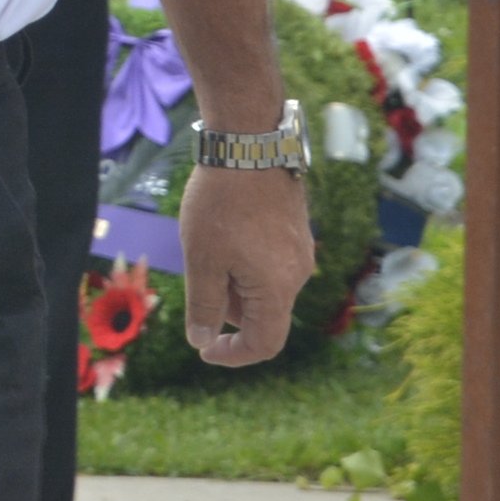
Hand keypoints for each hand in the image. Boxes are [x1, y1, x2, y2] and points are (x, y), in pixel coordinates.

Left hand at [177, 165, 314, 365]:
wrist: (249, 146)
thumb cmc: (221, 204)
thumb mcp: (202, 260)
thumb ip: (205, 306)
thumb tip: (203, 341)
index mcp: (278, 289)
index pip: (264, 344)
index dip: (233, 355)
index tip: (204, 349)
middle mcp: (298, 274)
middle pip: (265, 316)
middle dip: (229, 312)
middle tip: (198, 279)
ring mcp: (301, 251)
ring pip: (267, 289)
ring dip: (236, 286)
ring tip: (209, 250)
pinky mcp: (297, 232)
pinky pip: (272, 265)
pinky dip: (246, 266)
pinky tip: (224, 236)